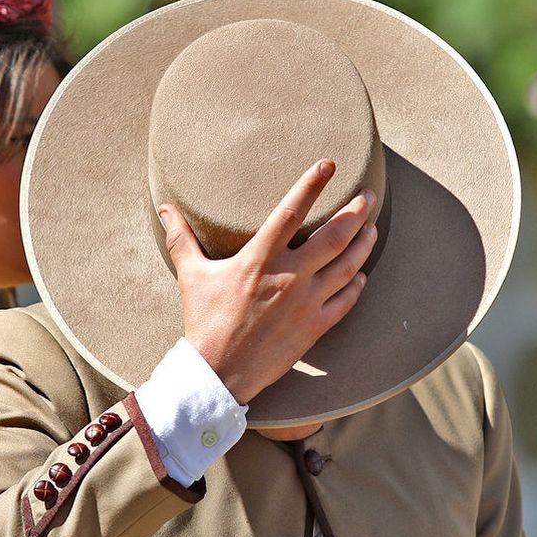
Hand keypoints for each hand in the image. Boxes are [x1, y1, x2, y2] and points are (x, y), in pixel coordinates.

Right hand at [161, 159, 376, 403]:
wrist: (219, 372)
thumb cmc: (204, 321)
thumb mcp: (191, 276)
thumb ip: (181, 238)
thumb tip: (164, 208)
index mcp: (260, 259)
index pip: (291, 211)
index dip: (311, 184)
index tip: (329, 164)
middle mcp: (289, 276)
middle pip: (335, 235)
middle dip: (357, 211)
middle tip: (370, 194)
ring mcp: (306, 302)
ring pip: (348, 265)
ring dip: (364, 243)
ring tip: (372, 226)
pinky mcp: (315, 326)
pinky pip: (346, 300)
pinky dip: (357, 284)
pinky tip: (361, 273)